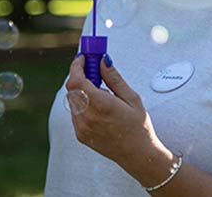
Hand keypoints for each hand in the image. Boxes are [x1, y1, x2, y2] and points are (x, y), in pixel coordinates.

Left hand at [65, 55, 169, 170]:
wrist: (136, 154)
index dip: (77, 66)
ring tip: (103, 91)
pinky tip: (100, 107)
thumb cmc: (138, 126)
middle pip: (72, 88)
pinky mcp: (80, 134)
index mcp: (101, 105)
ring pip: (73, 100)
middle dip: (80, 75)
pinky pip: (75, 112)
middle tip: (94, 68)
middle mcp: (87, 116)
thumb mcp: (132, 98)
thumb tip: (103, 61)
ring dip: (82, 90)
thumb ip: (114, 78)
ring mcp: (81, 127)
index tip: (83, 57)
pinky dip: (83, 103)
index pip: (77, 80)